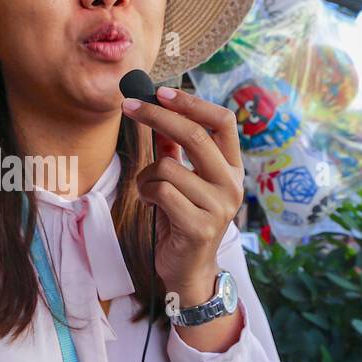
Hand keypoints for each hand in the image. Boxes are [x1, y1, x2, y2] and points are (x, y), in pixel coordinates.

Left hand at [120, 85, 244, 307]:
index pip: (223, 122)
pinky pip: (161, 192)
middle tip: (129, 106)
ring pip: (168, 167)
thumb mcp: (183, 180)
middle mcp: (232, 184)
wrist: (189, 270)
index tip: (161, 92)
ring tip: (149, 191)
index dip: (192, 103)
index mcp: (232, 168)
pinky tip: (152, 205)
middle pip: (195, 135)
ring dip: (147, 176)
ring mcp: (219, 206)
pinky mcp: (199, 226)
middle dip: (157, 116)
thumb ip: (176, 149)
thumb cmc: (182, 219)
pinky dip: (147, 193)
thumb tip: (157, 108)